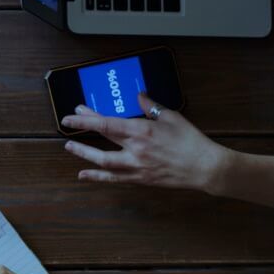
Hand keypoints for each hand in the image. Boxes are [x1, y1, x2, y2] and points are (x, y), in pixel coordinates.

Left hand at [61, 93, 235, 192]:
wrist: (205, 167)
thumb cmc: (191, 140)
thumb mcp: (172, 117)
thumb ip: (151, 106)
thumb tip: (139, 95)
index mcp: (141, 131)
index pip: (107, 123)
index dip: (86, 118)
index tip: (73, 113)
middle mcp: (135, 149)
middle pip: (102, 139)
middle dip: (83, 130)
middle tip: (68, 124)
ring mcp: (136, 166)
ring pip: (103, 161)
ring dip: (84, 154)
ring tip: (69, 147)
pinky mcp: (140, 179)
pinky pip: (114, 179)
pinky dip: (97, 177)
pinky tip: (84, 175)